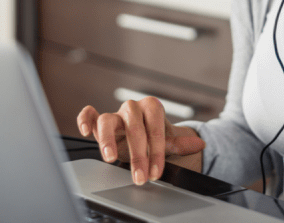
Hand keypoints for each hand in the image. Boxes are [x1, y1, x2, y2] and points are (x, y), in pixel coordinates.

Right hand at [77, 98, 205, 184]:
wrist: (144, 135)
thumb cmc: (154, 138)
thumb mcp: (169, 142)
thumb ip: (180, 143)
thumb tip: (199, 144)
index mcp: (152, 107)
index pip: (155, 128)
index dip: (156, 151)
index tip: (156, 172)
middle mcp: (132, 108)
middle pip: (134, 127)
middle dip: (138, 154)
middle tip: (139, 176)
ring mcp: (115, 113)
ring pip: (108, 119)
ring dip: (108, 139)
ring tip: (111, 157)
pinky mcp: (99, 121)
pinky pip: (89, 114)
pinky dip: (85, 119)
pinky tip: (85, 131)